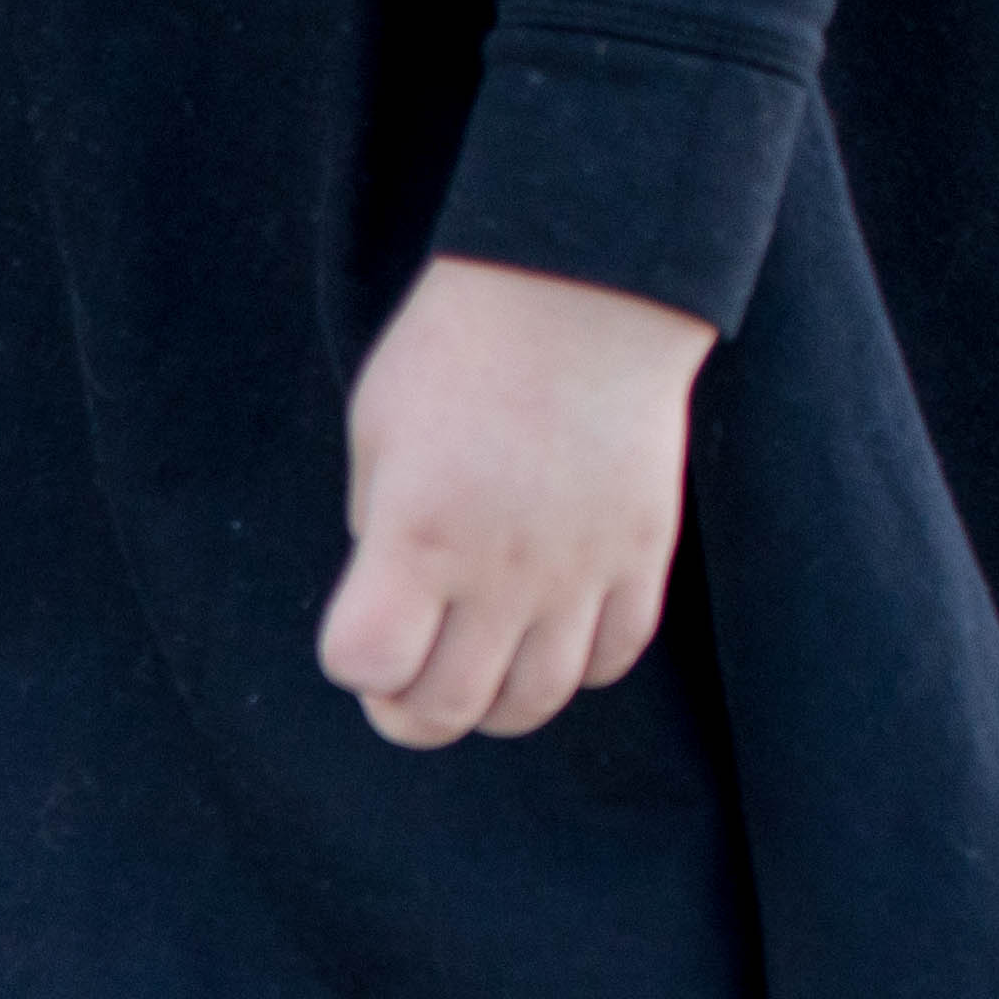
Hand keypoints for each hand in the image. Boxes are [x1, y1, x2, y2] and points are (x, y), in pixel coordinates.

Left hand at [317, 257, 714, 749]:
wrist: (583, 288)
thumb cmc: (460, 349)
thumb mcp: (378, 434)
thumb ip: (379, 532)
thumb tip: (396, 609)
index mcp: (416, 534)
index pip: (367, 664)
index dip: (356, 660)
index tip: (363, 625)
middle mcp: (499, 568)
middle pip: (448, 707)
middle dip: (413, 711)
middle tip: (410, 672)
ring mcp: (579, 569)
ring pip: (536, 701)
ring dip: (493, 701)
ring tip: (479, 659)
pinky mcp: (642, 555)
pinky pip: (612, 659)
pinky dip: (574, 665)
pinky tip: (551, 629)